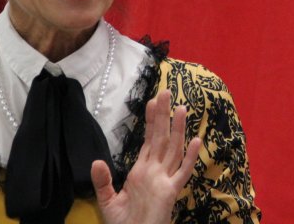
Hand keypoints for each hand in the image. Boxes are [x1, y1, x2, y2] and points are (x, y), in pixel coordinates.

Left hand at [91, 90, 200, 223]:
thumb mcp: (108, 200)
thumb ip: (103, 181)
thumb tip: (96, 161)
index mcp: (142, 170)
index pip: (148, 140)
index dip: (151, 121)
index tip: (151, 101)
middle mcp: (155, 171)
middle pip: (161, 137)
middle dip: (163, 115)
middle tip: (165, 92)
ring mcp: (164, 180)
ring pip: (173, 149)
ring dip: (178, 129)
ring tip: (181, 108)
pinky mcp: (170, 193)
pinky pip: (182, 173)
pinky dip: (190, 157)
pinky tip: (196, 141)